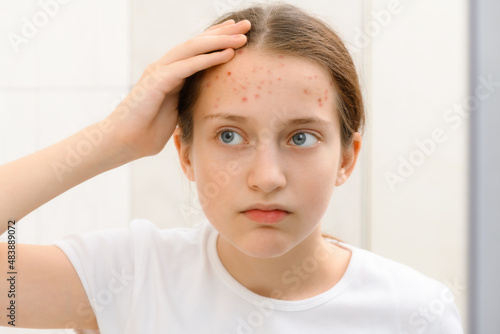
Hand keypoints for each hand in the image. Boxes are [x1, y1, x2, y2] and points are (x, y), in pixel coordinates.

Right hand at [106, 19, 250, 159]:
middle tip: (247, 24)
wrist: (123, 142)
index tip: (238, 32)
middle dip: (223, 32)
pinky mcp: (156, 81)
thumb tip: (207, 103)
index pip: (197, 50)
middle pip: (197, 42)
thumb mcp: (176, 111)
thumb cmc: (148, 131)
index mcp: (170, 73)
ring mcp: (159, 71)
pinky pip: (187, 66)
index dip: (217, 38)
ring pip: (193, 48)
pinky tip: (227, 54)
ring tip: (243, 36)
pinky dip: (208, 59)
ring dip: (219, 41)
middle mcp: (164, 66)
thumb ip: (188, 100)